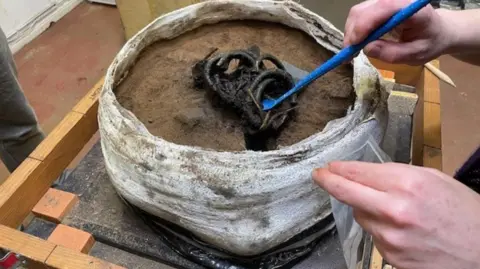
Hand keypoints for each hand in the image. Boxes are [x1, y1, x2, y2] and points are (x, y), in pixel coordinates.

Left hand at [313, 161, 479, 268]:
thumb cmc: (463, 211)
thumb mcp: (433, 179)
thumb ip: (396, 174)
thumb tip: (365, 174)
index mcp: (407, 184)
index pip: (358, 172)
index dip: (338, 169)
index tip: (327, 167)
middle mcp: (394, 210)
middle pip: (346, 193)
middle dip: (328, 182)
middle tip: (319, 176)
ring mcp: (390, 237)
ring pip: (360, 216)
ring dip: (365, 209)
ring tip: (392, 209)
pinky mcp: (391, 258)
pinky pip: (374, 236)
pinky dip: (380, 229)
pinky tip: (401, 229)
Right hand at [344, 0, 453, 64]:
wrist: (438, 31)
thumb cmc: (430, 42)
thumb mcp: (416, 54)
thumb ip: (393, 53)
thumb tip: (367, 49)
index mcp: (411, 8)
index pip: (383, 8)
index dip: (364, 25)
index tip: (355, 45)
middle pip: (364, 9)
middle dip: (353, 31)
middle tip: (350, 54)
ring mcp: (387, 0)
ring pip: (358, 11)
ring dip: (351, 31)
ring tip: (353, 50)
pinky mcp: (379, 5)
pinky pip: (360, 14)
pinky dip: (355, 29)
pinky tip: (358, 42)